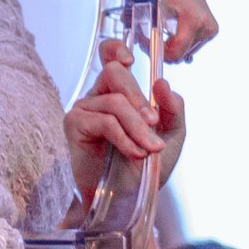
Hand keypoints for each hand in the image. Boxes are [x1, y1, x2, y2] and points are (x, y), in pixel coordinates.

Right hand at [64, 39, 185, 203]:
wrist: (129, 199)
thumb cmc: (145, 168)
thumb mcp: (172, 136)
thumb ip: (173, 109)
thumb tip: (161, 83)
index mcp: (119, 93)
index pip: (108, 57)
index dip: (115, 49)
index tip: (130, 60)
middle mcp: (98, 96)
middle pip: (114, 74)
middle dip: (139, 99)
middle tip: (154, 124)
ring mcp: (84, 110)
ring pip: (114, 102)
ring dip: (138, 127)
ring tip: (149, 149)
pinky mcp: (74, 126)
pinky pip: (104, 121)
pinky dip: (125, 138)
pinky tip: (135, 153)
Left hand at [132, 0, 216, 63]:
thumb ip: (133, 17)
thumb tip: (126, 39)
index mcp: (193, 19)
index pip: (175, 53)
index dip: (156, 52)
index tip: (146, 41)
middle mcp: (206, 25)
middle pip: (179, 54)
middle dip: (161, 49)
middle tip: (149, 34)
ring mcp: (210, 28)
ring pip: (184, 52)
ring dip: (170, 45)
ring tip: (160, 28)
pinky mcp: (210, 29)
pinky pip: (189, 45)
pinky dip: (178, 41)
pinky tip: (171, 28)